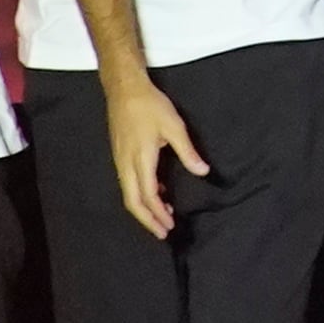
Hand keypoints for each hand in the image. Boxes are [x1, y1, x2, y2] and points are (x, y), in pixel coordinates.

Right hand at [104, 77, 208, 237]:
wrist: (124, 90)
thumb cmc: (150, 106)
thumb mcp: (174, 127)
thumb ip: (188, 152)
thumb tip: (203, 172)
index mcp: (140, 160)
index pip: (147, 195)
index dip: (157, 214)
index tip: (169, 227)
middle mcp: (126, 165)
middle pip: (133, 201)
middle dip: (147, 220)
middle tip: (163, 233)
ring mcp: (120, 161)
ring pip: (129, 194)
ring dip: (145, 208)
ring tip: (163, 217)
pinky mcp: (120, 156)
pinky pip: (129, 183)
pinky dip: (142, 194)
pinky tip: (157, 193)